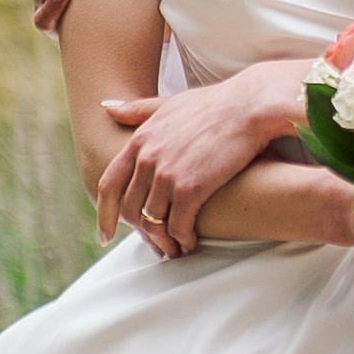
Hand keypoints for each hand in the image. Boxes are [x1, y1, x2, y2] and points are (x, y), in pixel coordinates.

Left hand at [96, 61, 309, 253]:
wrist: (249, 106)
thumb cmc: (214, 104)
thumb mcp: (168, 104)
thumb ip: (137, 110)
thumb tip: (106, 106)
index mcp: (139, 141)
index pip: (109, 185)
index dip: (104, 215)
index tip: (105, 235)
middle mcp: (147, 159)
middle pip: (130, 210)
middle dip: (141, 233)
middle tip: (155, 244)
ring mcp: (167, 175)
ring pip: (153, 222)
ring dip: (163, 241)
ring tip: (174, 249)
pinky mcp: (190, 188)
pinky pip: (178, 226)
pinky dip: (182, 240)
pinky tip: (190, 243)